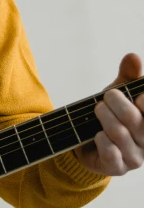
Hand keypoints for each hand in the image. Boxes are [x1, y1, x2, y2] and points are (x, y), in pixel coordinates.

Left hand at [74, 53, 143, 175]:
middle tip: (106, 97)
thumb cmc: (110, 114)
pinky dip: (100, 139)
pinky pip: (110, 152)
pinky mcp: (118, 168)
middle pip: (135, 119)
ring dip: (103, 117)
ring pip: (119, 133)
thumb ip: (128, 76)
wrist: (87, 140)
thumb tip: (133, 56)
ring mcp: (136, 157)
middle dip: (116, 103)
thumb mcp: (118, 92)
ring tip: (97, 110)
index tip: (137, 96)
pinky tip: (96, 134)